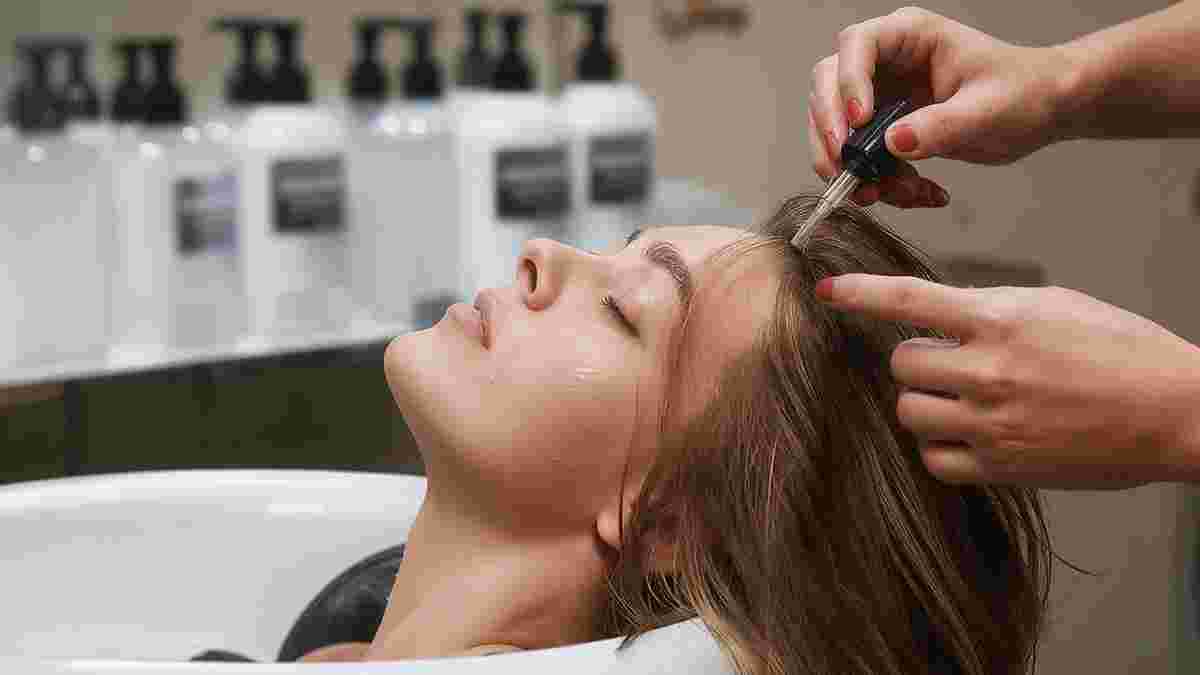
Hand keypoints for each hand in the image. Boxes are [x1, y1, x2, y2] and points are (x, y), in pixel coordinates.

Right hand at [809, 7, 1077, 208]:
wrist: (1042, 111)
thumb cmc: (1025, 92)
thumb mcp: (990, 110)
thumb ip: (943, 125)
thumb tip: (893, 142)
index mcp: (911, 35)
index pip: (857, 46)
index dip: (848, 83)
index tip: (860, 123)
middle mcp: (886, 61)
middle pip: (828, 88)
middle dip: (832, 134)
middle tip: (849, 171)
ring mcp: (881, 94)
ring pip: (838, 130)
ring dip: (856, 169)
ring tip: (894, 194)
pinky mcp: (884, 127)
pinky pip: (862, 158)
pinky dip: (880, 182)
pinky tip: (917, 193)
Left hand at [816, 274, 1199, 488]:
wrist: (1177, 410)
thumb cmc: (1123, 351)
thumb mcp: (1053, 306)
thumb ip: (988, 311)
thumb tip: (937, 318)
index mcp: (1001, 320)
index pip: (908, 300)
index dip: (859, 293)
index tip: (827, 290)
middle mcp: (988, 370)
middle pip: (901, 362)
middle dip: (915, 358)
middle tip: (946, 360)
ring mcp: (992, 422)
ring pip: (910, 409)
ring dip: (924, 400)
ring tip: (960, 396)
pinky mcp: (1002, 465)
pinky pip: (935, 458)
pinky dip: (939, 446)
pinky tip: (966, 433)